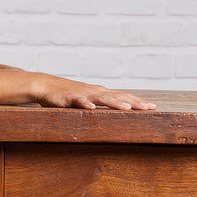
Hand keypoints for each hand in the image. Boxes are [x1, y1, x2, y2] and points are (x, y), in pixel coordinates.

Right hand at [33, 75, 156, 110]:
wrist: (44, 85)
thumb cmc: (66, 94)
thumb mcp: (86, 98)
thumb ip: (100, 102)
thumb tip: (115, 112)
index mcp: (98, 92)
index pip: (121, 95)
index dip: (136, 100)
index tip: (152, 107)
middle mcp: (93, 91)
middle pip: (116, 96)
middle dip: (133, 102)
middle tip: (148, 108)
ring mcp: (82, 93)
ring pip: (101, 97)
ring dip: (114, 102)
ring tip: (127, 108)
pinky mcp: (69, 97)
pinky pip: (78, 100)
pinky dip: (85, 103)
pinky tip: (91, 108)